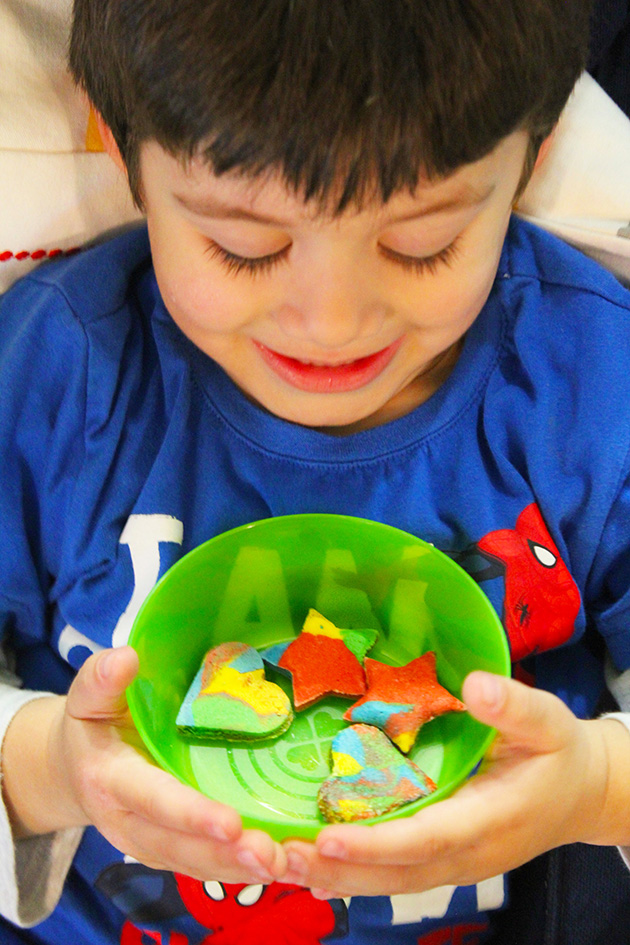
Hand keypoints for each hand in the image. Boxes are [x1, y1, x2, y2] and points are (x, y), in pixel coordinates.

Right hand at [4, 647, 286, 883]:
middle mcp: (128, 822)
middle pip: (178, 846)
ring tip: (283, 864)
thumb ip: (101, 678)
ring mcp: (148, 843)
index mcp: (110, 780)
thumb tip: (126, 658)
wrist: (76, 767)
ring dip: (239, 868)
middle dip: (223, 854)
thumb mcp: (88, 698)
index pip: (153, 798)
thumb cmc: (92, 724)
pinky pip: (204, 866)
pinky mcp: (169, 851)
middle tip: (270, 855)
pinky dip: (239, 870)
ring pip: (194, 864)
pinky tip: (279, 865)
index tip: (231, 823)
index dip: (190, 813)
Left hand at [280, 672, 629, 897]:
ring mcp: (455, 864)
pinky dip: (355, 873)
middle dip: (338, 869)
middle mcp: (467, 854)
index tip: (328, 836)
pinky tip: (316, 864)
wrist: (582, 794)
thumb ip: (512, 706)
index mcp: (490, 819)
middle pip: (397, 874)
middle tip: (282, 856)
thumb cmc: (559, 753)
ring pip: (391, 882)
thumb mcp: (547, 721)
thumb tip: (476, 686)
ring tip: (285, 863)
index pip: (426, 838)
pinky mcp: (445, 860)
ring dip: (337, 877)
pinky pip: (396, 875)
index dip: (376, 842)